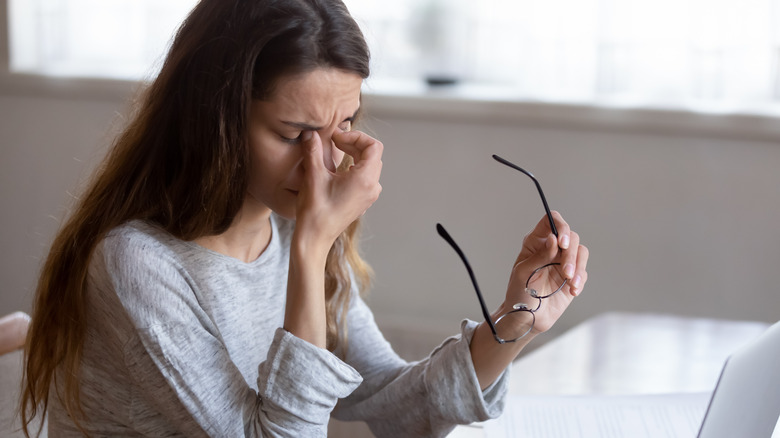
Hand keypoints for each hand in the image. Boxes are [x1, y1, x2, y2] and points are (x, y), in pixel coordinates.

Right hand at [294, 129, 382, 249]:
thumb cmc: (315, 210)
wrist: (315, 238)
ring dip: (355, 154)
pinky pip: (365, 177)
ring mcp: (369, 196)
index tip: (336, 137)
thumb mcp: (313, 175)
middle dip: (354, 143)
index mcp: (365, 179)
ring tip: (336, 152)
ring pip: (369, 165)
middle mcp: (372, 187)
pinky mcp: (363, 201)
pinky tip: (337, 169)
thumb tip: (310, 132)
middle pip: (372, 154)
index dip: (356, 136)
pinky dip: (354, 167)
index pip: (373, 146)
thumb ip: (313, 150)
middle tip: (333, 141)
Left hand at [498, 211, 588, 337]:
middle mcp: (551, 248)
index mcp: (535, 242)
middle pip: (571, 236)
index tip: (563, 243)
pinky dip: (580, 280)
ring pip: (581, 252)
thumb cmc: (519, 293)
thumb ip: (539, 256)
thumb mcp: (524, 273)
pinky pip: (583, 271)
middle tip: (565, 272)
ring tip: (570, 282)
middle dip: (571, 254)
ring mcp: (563, 262)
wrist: (527, 318)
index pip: (551, 221)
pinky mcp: (572, 277)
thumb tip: (553, 239)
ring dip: (578, 267)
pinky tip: (572, 290)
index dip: (560, 226)